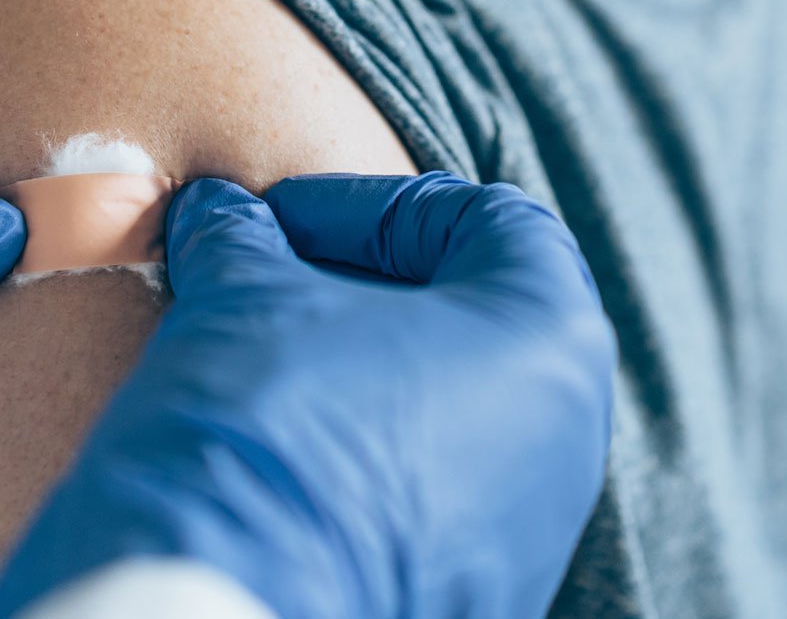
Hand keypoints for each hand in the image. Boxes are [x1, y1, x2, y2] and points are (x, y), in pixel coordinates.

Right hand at [0, 171, 616, 618]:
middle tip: (270, 286)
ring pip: (455, 413)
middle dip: (365, 290)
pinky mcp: (480, 599)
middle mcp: (569, 439)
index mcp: (552, 337)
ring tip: (262, 370)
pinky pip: (434, 501)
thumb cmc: (263, 435)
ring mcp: (530, 534)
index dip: (375, 207)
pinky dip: (368, 463)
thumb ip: (242, 241)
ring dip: (363, 375)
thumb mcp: (242, 301)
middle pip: (476, 318)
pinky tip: (281, 461)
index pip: (489, 221)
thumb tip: (217, 214)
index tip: (283, 222)